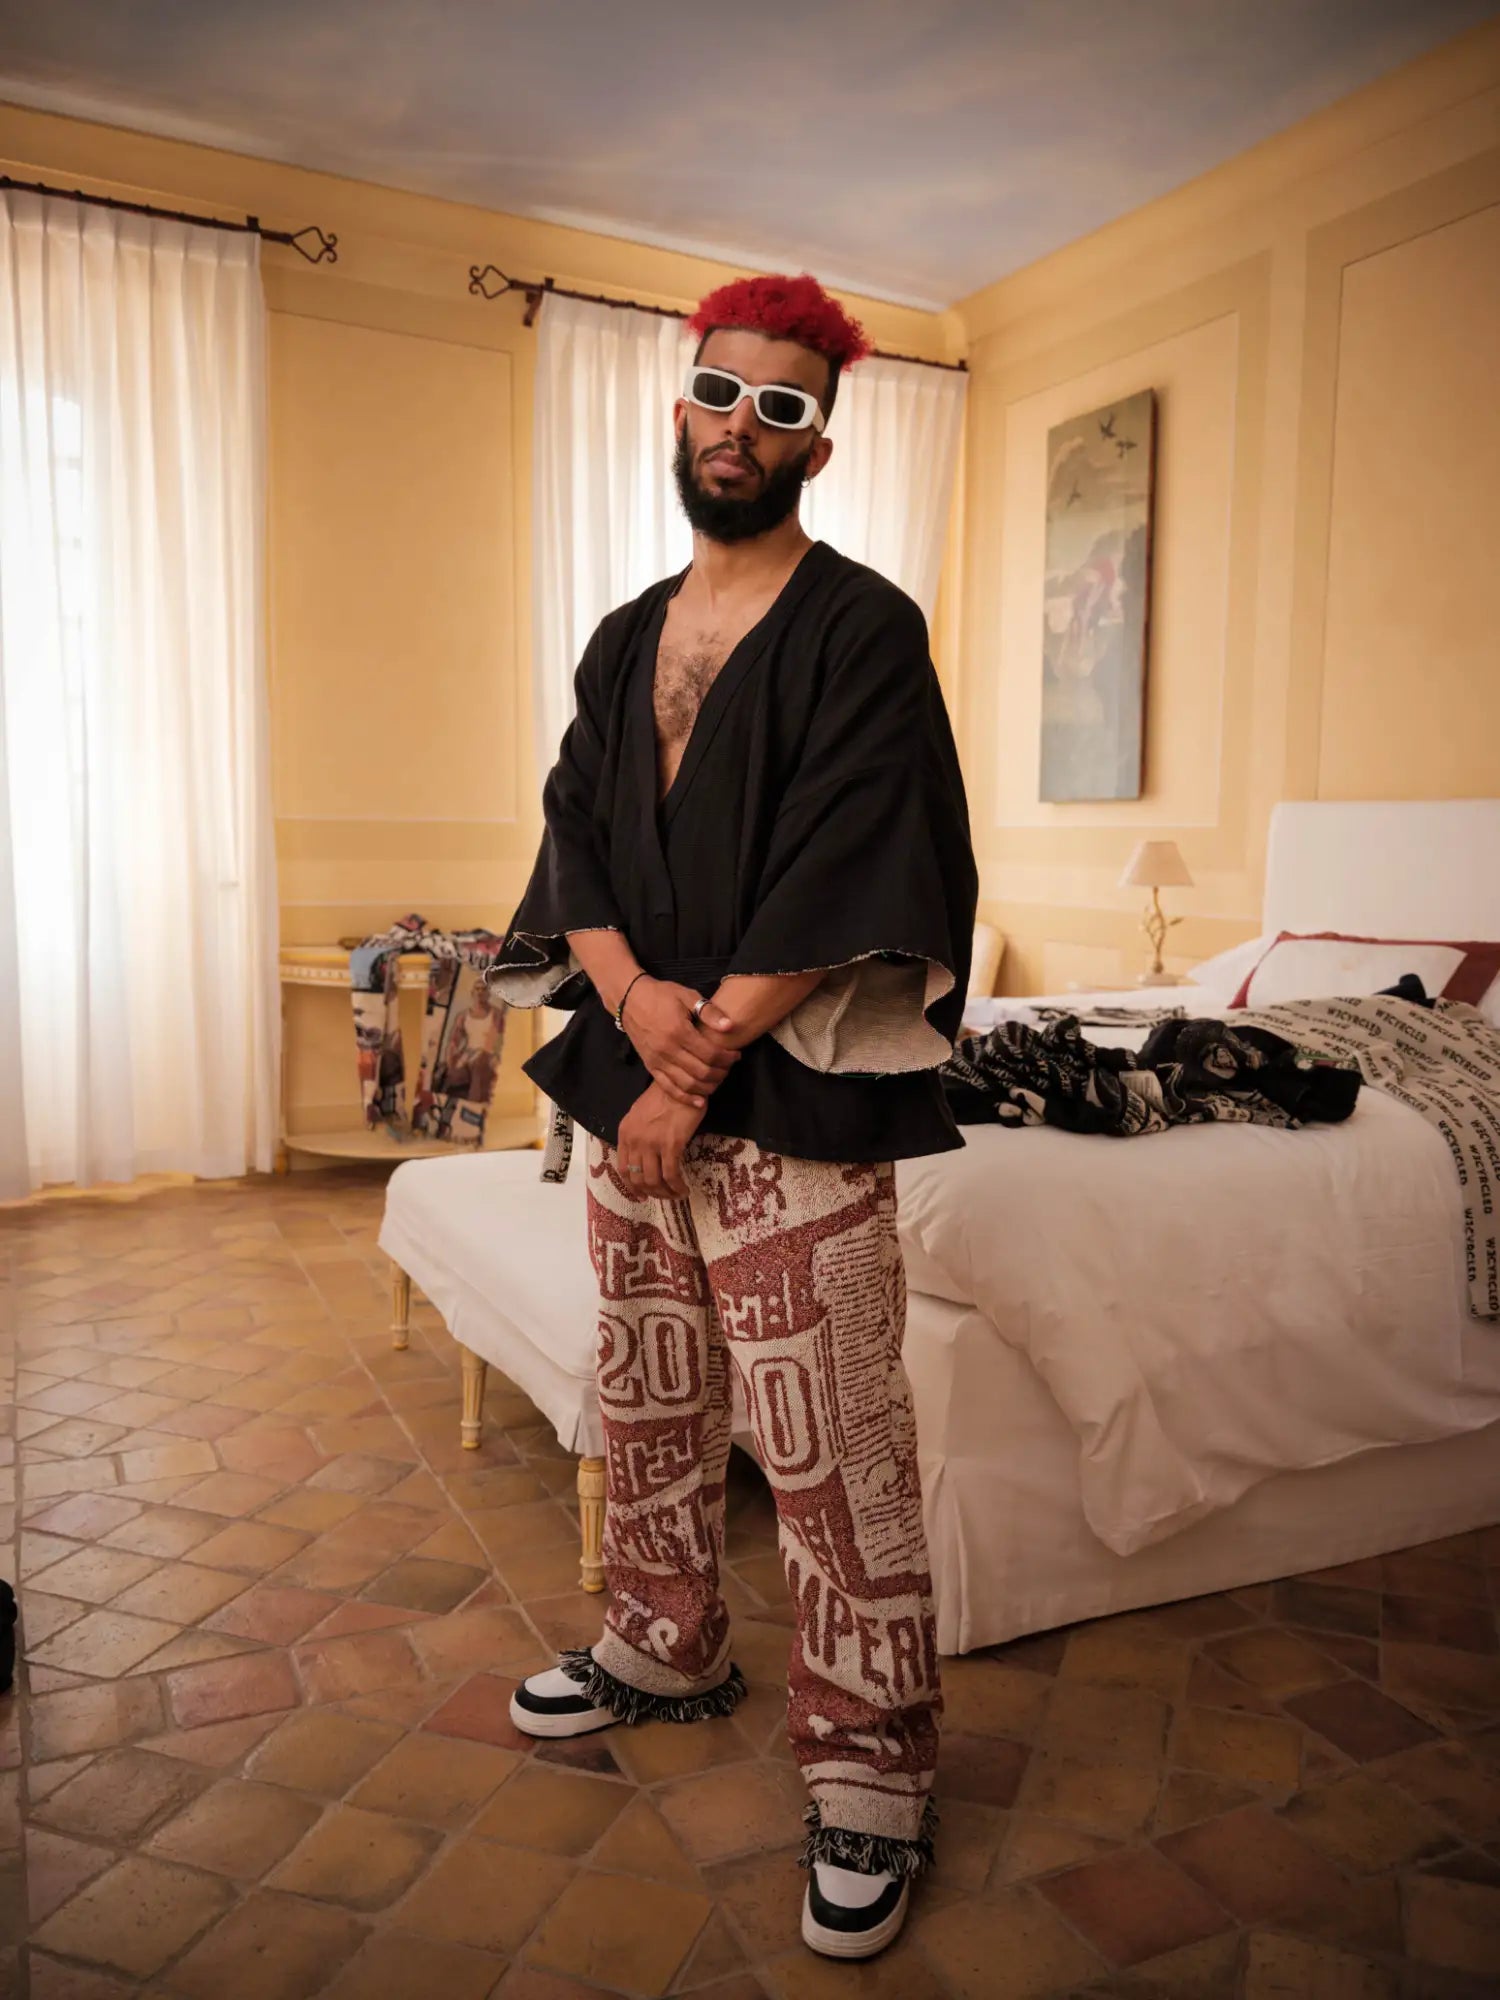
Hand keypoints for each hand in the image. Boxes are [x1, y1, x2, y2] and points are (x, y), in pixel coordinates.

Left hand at [616, 1082, 705, 1196]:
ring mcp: (651, 1143)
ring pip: (653, 1181)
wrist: (682, 1085)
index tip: (642, 1195)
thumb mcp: (640, 1114)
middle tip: (662, 1196)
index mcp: (625, 1133)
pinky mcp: (671, 1145)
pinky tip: (683, 1189)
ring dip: (665, 1193)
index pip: (623, 1169)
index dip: (632, 1187)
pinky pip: (671, 1175)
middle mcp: (634, 1140)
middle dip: (651, 1192)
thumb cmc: (664, 1097)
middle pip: (638, 1178)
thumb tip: (642, 1156)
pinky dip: (677, 1187)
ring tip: (675, 1194)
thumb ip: (637, 1135)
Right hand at [620, 978, 738, 1109]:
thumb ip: (709, 1012)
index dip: (727, 1058)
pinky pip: (669, 1088)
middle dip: (721, 1073)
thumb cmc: (661, 995)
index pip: (710, 1053)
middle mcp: (668, 1050)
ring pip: (687, 1084)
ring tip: (718, 1080)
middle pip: (701, 1072)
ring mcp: (657, 1061)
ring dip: (707, 1087)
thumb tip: (730, 1026)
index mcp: (679, 1031)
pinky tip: (700, 1101)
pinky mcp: (651, 1067)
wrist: (630, 999)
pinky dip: (686, 1097)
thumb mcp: (687, 995)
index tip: (736, 1055)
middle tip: (729, 1067)